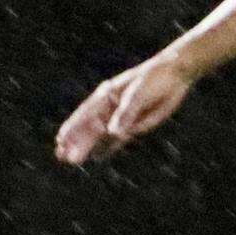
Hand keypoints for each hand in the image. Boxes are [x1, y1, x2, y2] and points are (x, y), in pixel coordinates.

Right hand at [56, 53, 194, 165]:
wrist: (174, 73)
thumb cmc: (154, 79)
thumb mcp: (139, 94)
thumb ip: (126, 114)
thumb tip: (113, 133)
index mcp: (107, 96)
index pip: (86, 115)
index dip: (72, 128)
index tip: (60, 140)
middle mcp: (110, 107)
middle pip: (90, 128)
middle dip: (77, 143)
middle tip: (62, 157)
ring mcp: (121, 117)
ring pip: (100, 136)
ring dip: (87, 148)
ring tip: (72, 161)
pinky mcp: (134, 125)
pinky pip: (117, 140)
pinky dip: (107, 148)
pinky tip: (97, 157)